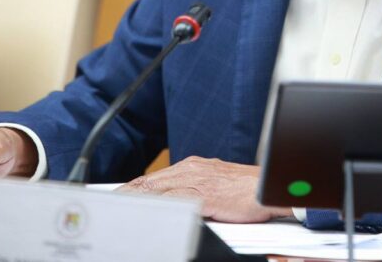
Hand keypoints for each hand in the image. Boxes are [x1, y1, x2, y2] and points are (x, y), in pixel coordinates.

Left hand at [120, 156, 291, 222]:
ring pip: (156, 189)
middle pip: (150, 182)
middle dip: (127, 194)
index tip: (118, 196)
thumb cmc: (252, 191)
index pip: (156, 178)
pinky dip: (154, 207)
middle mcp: (193, 169)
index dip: (134, 188)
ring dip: (134, 200)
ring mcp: (197, 180)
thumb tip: (184, 204)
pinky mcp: (204, 195)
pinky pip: (171, 201)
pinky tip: (143, 215)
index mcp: (196, 167)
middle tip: (107, 205)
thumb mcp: (220, 188)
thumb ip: (200, 193)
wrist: (274, 187)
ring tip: (115, 211)